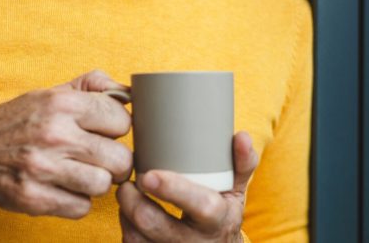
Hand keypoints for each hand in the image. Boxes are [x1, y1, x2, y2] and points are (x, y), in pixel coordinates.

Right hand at [0, 69, 132, 217]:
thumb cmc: (13, 123)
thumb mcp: (47, 94)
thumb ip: (90, 86)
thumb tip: (129, 93)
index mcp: (61, 103)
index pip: (122, 119)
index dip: (116, 128)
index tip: (102, 132)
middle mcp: (54, 134)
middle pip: (121, 158)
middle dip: (113, 161)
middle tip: (96, 159)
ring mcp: (43, 168)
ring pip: (104, 185)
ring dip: (94, 182)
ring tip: (77, 173)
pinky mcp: (34, 199)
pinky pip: (82, 207)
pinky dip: (75, 202)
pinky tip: (61, 188)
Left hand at [117, 132, 257, 242]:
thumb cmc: (222, 214)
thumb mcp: (236, 192)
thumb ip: (242, 163)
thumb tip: (242, 136)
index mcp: (218, 219)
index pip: (200, 205)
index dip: (173, 190)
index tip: (149, 175)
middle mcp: (196, 242)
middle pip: (156, 225)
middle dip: (133, 201)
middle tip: (126, 182)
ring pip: (136, 238)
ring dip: (125, 213)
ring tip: (125, 194)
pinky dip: (125, 228)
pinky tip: (127, 213)